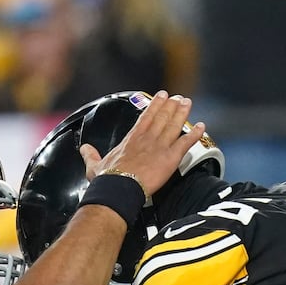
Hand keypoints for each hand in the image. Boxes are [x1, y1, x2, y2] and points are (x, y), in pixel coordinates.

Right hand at [80, 91, 205, 198]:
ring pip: (174, 125)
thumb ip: (90, 155)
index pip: (146, 116)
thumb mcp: (94, 165)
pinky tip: (201, 127)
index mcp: (132, 138)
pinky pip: (185, 144)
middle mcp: (147, 138)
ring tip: (188, 103)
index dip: (156, 105)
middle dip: (172, 106)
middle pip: (162, 117)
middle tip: (179, 98)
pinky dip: (194, 135)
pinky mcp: (170, 158)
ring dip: (182, 113)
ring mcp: (160, 147)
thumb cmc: (107, 179)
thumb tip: (83, 149)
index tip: (162, 96)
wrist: (119, 189)